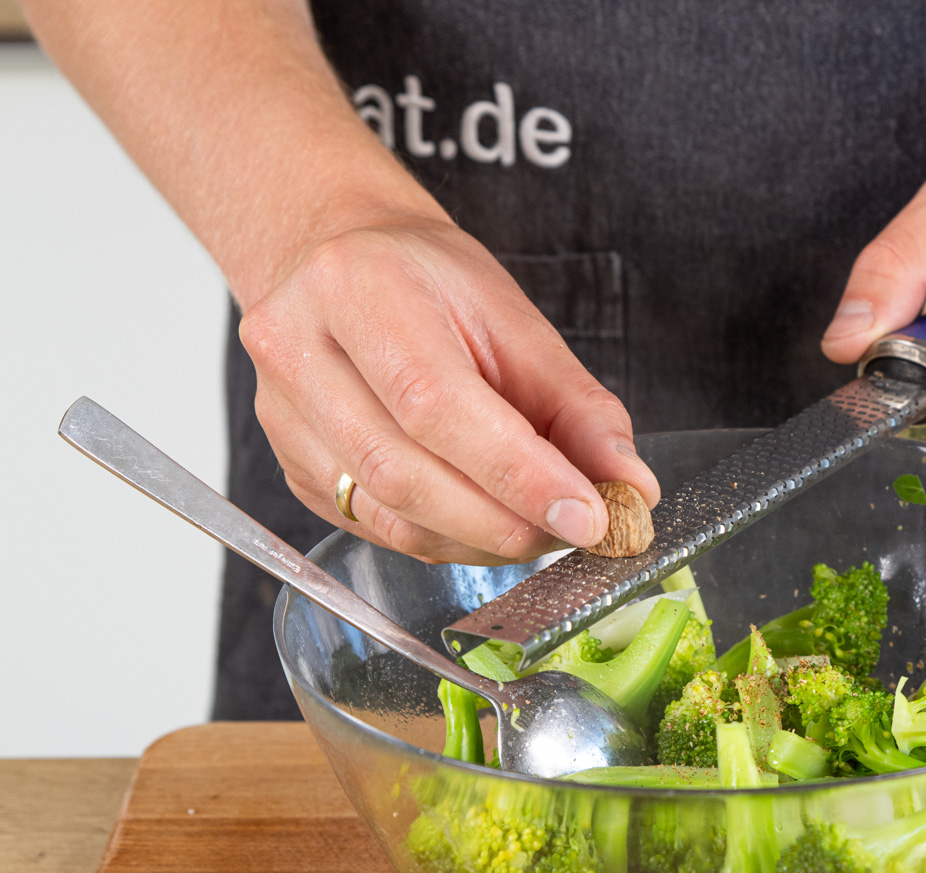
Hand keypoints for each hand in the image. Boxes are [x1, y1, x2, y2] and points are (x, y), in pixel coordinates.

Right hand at [239, 219, 659, 564]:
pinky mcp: (291, 466)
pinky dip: (447, 541)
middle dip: (505, 520)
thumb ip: (578, 407)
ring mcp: (282, 415)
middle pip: (405, 474)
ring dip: (481, 541)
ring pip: (388, 516)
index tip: (589, 515)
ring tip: (539, 527)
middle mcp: (298, 350)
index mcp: (357, 288)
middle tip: (573, 531)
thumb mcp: (516, 321)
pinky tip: (488, 522)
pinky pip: (376, 529)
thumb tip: (631, 488)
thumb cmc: (433, 286)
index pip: (437, 405)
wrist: (345, 266)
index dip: (518, 473)